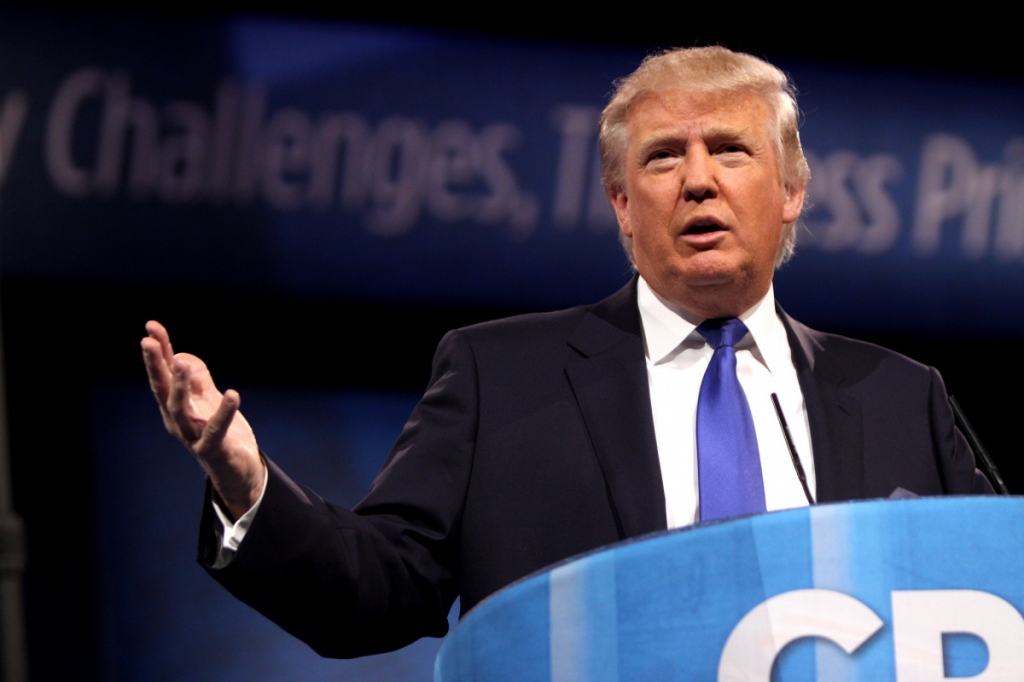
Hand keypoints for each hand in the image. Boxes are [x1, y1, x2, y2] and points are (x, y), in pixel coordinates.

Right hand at [141, 321, 263, 519]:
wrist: (237, 472)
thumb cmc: (221, 434)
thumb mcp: (208, 401)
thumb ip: (196, 379)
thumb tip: (180, 356)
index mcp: (176, 407)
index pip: (164, 374)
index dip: (159, 351)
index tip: (151, 326)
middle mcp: (178, 421)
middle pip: (162, 389)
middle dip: (156, 365)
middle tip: (149, 341)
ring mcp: (193, 436)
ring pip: (180, 409)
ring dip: (180, 385)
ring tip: (182, 362)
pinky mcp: (212, 449)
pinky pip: (216, 430)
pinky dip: (223, 412)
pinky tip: (231, 394)